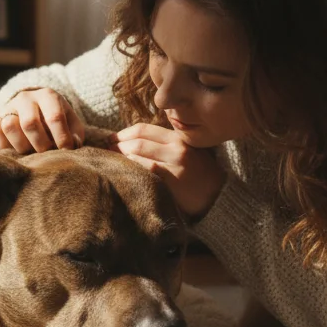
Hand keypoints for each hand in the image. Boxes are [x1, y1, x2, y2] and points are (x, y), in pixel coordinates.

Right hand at [0, 88, 84, 153]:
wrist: (36, 110)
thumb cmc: (57, 121)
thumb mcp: (71, 124)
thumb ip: (75, 136)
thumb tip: (70, 147)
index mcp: (48, 96)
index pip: (54, 117)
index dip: (61, 138)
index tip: (66, 150)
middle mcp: (25, 98)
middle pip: (30, 123)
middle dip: (41, 145)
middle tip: (47, 153)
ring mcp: (7, 107)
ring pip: (9, 126)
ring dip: (22, 146)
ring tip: (31, 151)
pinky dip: (4, 146)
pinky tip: (16, 149)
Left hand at [108, 124, 225, 219]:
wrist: (219, 197)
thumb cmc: (199, 175)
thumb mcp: (187, 152)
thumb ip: (166, 144)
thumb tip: (132, 141)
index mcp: (178, 138)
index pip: (143, 129)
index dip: (123, 133)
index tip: (111, 138)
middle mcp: (177, 148)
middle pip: (137, 140)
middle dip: (117, 145)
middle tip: (106, 150)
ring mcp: (175, 165)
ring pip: (138, 154)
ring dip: (120, 157)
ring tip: (111, 161)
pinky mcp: (172, 181)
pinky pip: (144, 171)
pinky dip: (130, 169)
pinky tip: (123, 174)